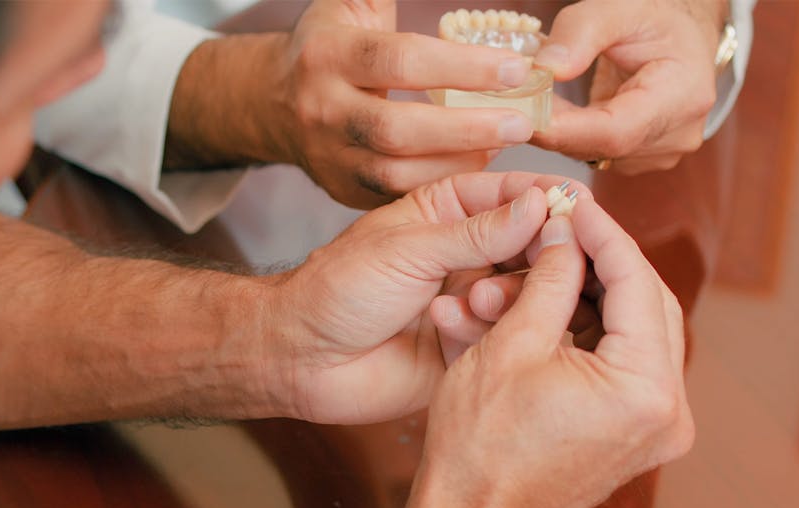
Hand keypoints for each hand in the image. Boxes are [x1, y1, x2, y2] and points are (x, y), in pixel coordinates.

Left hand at [270, 172, 574, 424]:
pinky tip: (460, 328)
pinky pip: (507, 335)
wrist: (303, 359)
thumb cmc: (339, 290)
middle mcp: (465, 254)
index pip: (511, 193)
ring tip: (483, 302)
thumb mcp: (408, 249)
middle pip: (531, 244)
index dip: (548, 197)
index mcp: (446, 212)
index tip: (581, 207)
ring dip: (514, 295)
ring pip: (526, 292)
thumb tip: (541, 205)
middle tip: (553, 262)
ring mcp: (471, 299)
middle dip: (541, 253)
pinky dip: (495, 332)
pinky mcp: (470, 344)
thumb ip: (477, 232)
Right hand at [273, 0, 534, 207]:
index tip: (516, 70)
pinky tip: (474, 167)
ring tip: (503, 146)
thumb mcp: (354, 5)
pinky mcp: (343, 190)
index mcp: (328, 54)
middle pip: (397, 129)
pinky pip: (396, 196)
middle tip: (522, 124)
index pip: (399, 61)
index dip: (461, 67)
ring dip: (457, 164)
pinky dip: (439, 186)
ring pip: (396, 174)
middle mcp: (324, 110)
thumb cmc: (334, 45)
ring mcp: (330, 157)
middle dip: (466, 129)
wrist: (276, 102)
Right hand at [420, 197, 694, 507]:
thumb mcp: (511, 344)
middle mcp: (667, 412)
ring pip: (627, 332)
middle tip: (558, 230)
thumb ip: (550, 278)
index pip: (637, 283)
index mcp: (646, 391)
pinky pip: (616, 363)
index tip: (574, 202)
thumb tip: (566, 230)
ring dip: (580, 299)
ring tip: (526, 279)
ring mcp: (652, 427)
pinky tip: (540, 311)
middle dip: (595, 263)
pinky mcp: (631, 434)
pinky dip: (580, 333)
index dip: (603, 234)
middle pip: (643, 305)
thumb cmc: (479, 444)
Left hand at [532, 0, 725, 173]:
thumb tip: (546, 70)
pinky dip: (570, 135)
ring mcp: (660, 153)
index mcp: (682, 96)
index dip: (567, 131)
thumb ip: (580, 32)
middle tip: (516, 105)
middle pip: (601, 147)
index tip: (525, 120)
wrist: (680, 36)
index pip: (616, 131)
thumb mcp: (619, 8)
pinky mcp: (641, 158)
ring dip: (559, 131)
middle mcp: (676, 134)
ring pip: (593, 154)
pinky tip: (557, 111)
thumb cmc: (655, 18)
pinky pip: (595, 153)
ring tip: (537, 100)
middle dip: (554, 128)